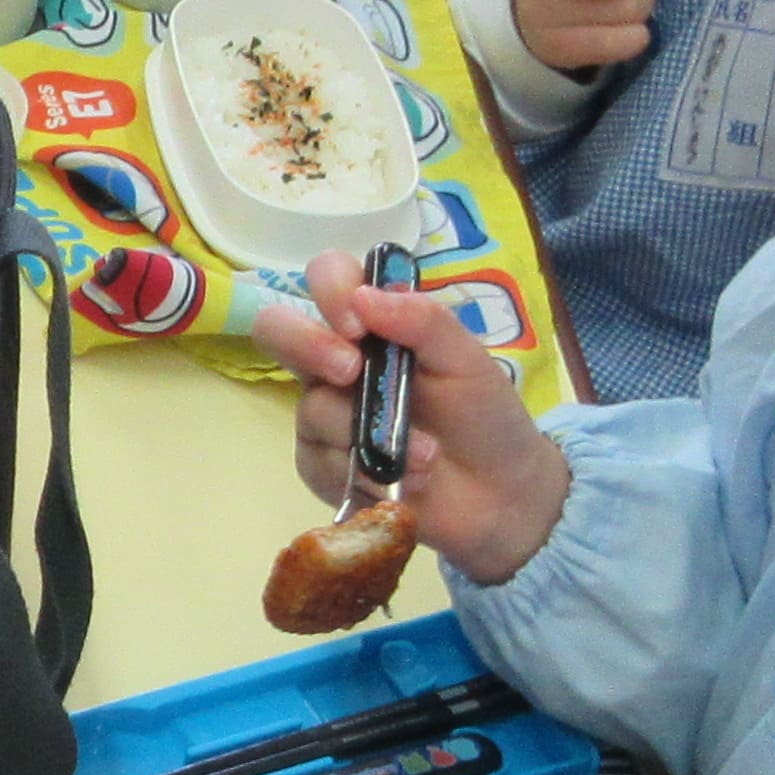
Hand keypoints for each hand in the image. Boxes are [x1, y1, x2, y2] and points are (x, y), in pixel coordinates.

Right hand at [251, 255, 572, 587]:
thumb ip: (425, 321)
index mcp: (374, 324)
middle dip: (307, 345)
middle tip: (350, 372)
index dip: (330, 289)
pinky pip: (320, 460)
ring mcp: (323, 414)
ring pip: (311, 407)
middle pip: (276, 328)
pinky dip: (366, 472)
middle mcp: (336, 361)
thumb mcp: (468, 361)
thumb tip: (365, 296)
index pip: (328, 278)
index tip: (360, 324)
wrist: (498, 496)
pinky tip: (399, 481)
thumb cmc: (484, 417)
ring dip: (369, 433)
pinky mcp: (320, 465)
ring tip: (425, 456)